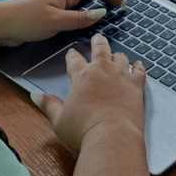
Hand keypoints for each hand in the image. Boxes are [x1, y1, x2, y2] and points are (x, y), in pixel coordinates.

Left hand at [0, 0, 124, 49]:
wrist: (1, 24)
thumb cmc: (25, 20)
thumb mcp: (56, 21)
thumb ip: (79, 18)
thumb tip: (101, 13)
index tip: (120, 3)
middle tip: (116, 5)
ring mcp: (55, 0)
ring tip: (105, 10)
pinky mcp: (49, 10)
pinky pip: (72, 5)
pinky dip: (84, 8)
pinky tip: (83, 19)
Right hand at [33, 34, 146, 152]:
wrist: (111, 136)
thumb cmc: (82, 130)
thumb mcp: (59, 120)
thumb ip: (49, 105)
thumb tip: (35, 95)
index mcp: (81, 77)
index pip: (74, 61)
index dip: (72, 55)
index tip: (72, 52)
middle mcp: (102, 71)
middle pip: (100, 49)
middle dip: (97, 42)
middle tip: (97, 38)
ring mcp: (121, 76)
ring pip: (120, 57)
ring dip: (117, 55)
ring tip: (116, 53)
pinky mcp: (136, 85)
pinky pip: (139, 70)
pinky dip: (139, 66)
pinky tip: (138, 65)